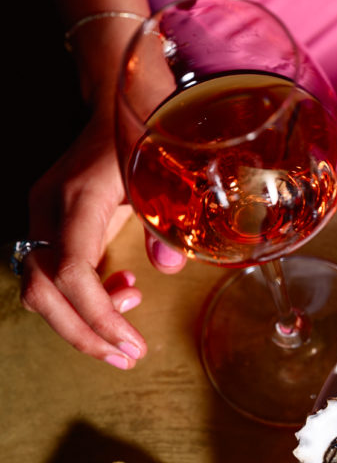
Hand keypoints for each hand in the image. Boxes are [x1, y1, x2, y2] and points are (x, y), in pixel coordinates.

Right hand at [21, 109, 185, 368]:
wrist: (117, 104)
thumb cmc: (143, 137)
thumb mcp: (163, 178)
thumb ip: (167, 221)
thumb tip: (169, 268)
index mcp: (76, 201)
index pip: (70, 272)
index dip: (97, 315)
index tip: (130, 344)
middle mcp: (47, 212)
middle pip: (44, 291)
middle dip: (84, 332)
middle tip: (127, 357)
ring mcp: (42, 217)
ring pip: (41, 288)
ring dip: (82, 318)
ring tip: (129, 320)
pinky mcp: (49, 223)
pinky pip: (52, 273)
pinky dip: (83, 295)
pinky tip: (121, 288)